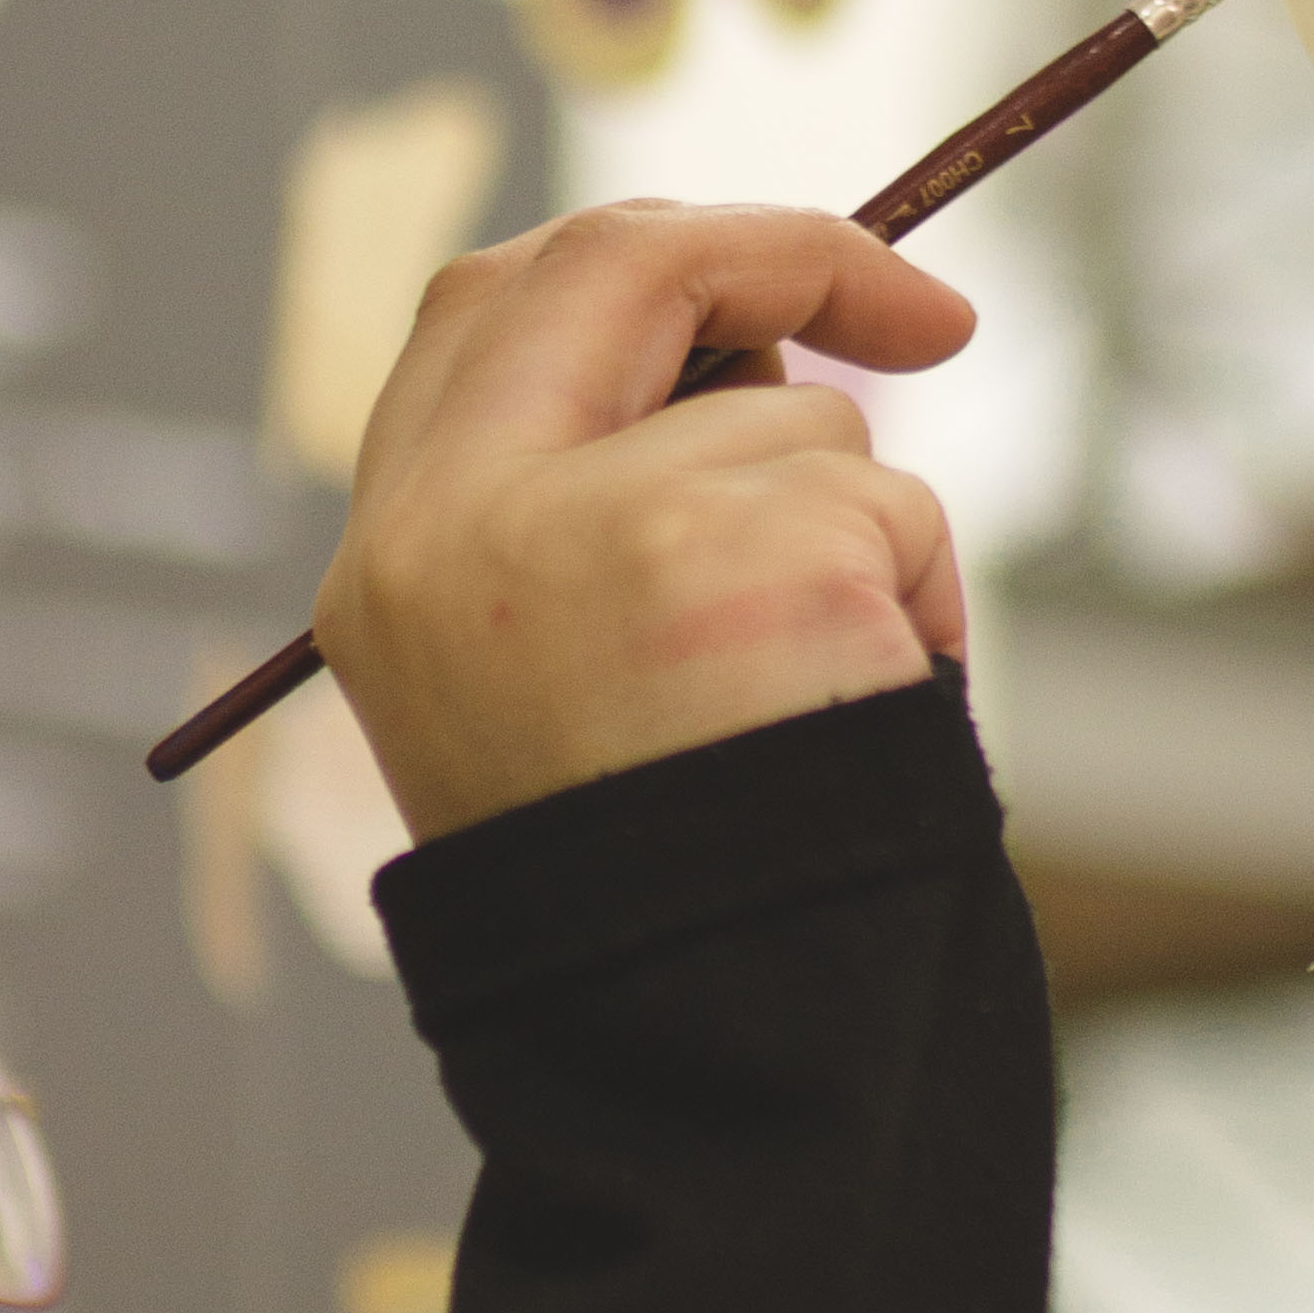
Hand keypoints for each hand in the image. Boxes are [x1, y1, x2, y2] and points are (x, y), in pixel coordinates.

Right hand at [314, 202, 975, 844]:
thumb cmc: (656, 894)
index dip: (639, 262)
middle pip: (615, 261)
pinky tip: (865, 714)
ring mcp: (595, 528)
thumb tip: (763, 358)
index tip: (760, 287)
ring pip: (797, 418)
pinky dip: (918, 595)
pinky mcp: (739, 558)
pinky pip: (888, 505)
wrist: (697, 1061)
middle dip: (780, 252)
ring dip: (861, 529)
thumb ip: (592, 514)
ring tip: (821, 698)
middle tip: (920, 312)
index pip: (486, 305)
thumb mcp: (552, 690)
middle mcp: (458, 525)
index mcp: (394, 559)